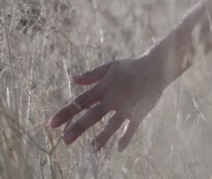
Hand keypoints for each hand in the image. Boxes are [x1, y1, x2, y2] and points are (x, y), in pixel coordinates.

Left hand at [49, 57, 163, 151]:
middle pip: (94, 114)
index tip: (51, 124)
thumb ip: (92, 75)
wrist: (156, 68)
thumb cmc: (131, 67)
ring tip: (92, 148)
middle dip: (79, 127)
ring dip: (102, 137)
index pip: (82, 101)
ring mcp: (127, 106)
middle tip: (65, 140)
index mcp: (104, 87)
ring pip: (113, 124)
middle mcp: (114, 98)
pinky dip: (126, 137)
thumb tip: (73, 80)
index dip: (66, 112)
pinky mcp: (139, 112)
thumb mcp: (111, 67)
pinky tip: (118, 148)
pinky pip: (132, 127)